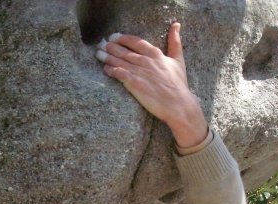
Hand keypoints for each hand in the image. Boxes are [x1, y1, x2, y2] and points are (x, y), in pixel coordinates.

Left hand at [96, 22, 207, 148]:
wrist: (178, 104)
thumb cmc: (178, 84)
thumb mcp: (178, 60)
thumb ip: (175, 42)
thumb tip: (176, 24)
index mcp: (155, 54)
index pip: (135, 41)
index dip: (123, 38)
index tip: (114, 37)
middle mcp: (145, 61)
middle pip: (124, 51)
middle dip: (111, 47)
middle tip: (102, 45)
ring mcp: (140, 72)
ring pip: (120, 62)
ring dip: (107, 57)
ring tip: (99, 54)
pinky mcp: (135, 84)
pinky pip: (120, 75)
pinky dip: (112, 71)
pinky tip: (105, 69)